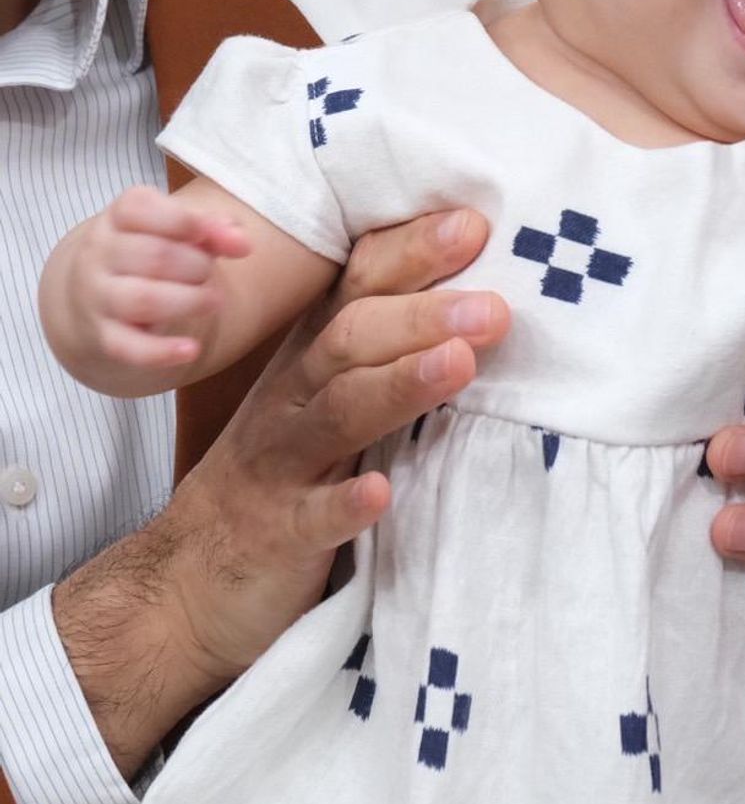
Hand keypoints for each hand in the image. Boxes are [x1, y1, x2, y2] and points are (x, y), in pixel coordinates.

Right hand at [53, 208, 508, 778]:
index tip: (471, 225)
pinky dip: (343, 504)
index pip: (359, 289)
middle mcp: (294, 398)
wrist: (193, 578)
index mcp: (312, 360)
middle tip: (492, 305)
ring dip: (400, 385)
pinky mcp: (278, 533)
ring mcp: (283, 465)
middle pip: (352, 340)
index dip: (410, 255)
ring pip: (338, 412)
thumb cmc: (281, 472)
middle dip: (421, 315)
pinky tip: (378, 493)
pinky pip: (311, 517)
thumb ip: (383, 351)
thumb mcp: (326, 399)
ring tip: (459, 364)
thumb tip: (478, 296)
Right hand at [65, 185, 250, 369]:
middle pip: (154, 256)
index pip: (139, 207)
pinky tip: (192, 350)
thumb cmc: (146, 253)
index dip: (185, 221)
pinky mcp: (104, 337)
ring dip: (189, 301)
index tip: (207, 235)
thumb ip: (211, 230)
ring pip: (143, 300)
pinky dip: (163, 352)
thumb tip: (242, 244)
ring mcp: (98, 297)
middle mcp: (99, 254)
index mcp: (116, 218)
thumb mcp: (174, 231)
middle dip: (196, 266)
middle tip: (208, 273)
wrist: (91, 294)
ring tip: (212, 301)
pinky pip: (130, 348)